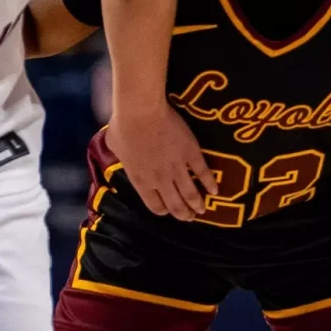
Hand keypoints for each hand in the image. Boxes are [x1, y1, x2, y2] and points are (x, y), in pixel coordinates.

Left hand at [106, 104, 217, 221]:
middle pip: (175, 205)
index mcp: (141, 180)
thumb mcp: (115, 147)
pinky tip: (215, 191)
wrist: (141, 112)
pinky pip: (203, 173)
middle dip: (184, 214)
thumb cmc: (123, 127)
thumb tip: (120, 151)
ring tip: (203, 210)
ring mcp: (177, 168)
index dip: (164, 210)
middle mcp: (160, 180)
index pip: (154, 205)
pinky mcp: (191, 154)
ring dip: (197, 204)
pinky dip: (210, 184)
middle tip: (190, 218)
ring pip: (190, 194)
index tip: (168, 211)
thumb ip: (121, 156)